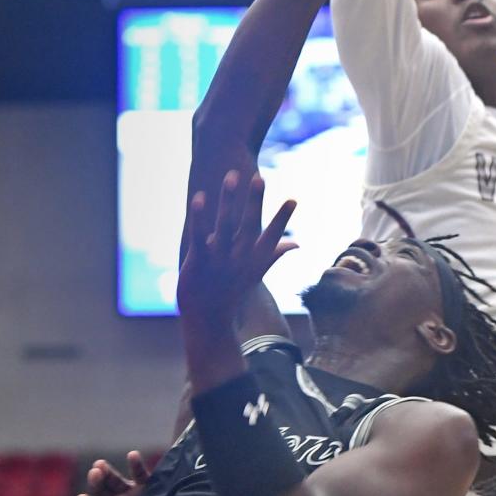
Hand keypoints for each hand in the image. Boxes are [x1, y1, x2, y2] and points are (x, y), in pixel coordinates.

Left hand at [76, 452, 151, 495]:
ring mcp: (129, 494)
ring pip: (115, 479)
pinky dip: (136, 464)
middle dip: (95, 481)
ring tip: (100, 466)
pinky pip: (140, 473)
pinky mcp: (146, 488)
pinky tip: (132, 455)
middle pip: (100, 489)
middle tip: (94, 474)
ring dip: (107, 471)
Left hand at [177, 170, 296, 326]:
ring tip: (231, 176)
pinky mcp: (197, 262)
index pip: (271, 237)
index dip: (281, 219)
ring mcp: (219, 260)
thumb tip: (297, 243)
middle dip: (255, 201)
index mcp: (254, 261)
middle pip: (250, 225)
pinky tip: (199, 198)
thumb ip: (275, 254)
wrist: (208, 320)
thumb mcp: (256, 272)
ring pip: (225, 225)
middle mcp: (239, 259)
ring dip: (228, 200)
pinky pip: (199, 237)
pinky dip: (199, 218)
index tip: (293, 200)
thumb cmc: (232, 293)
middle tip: (259, 176)